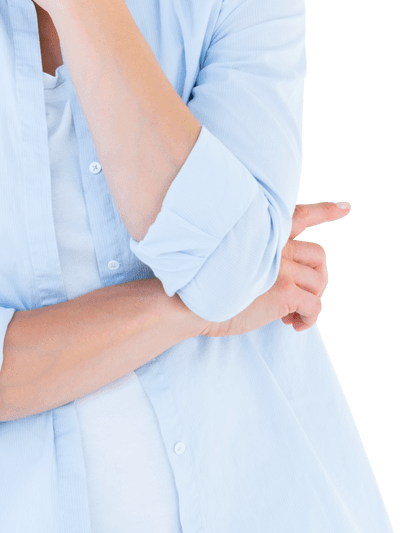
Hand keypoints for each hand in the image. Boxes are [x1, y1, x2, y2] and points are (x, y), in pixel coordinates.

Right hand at [209, 199, 350, 337]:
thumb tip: (275, 274)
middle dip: (317, 277)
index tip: (344, 208)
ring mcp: (282, 266)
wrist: (188, 301)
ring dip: (311, 300)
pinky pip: (314, 306)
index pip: (300, 214)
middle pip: (318, 255)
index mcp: (263, 232)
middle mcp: (275, 244)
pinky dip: (309, 318)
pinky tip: (293, 324)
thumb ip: (256, 254)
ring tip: (292, 313)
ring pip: (319, 282)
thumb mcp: (230, 255)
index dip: (325, 211)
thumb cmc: (201, 283)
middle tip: (302, 294)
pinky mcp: (285, 291)